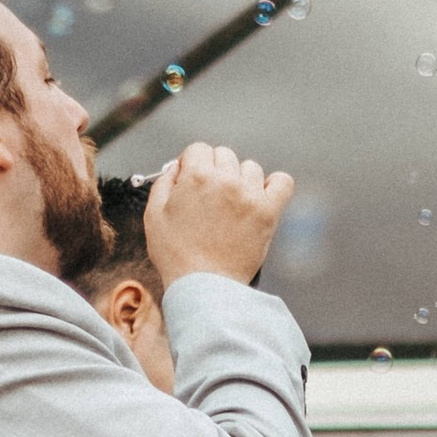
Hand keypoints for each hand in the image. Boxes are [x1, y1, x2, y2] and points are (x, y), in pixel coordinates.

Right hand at [146, 141, 293, 286]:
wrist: (204, 286)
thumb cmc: (177, 255)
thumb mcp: (154, 214)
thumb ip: (164, 182)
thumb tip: (177, 167)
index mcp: (197, 176)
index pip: (199, 149)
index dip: (192, 164)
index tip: (192, 179)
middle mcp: (226, 180)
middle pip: (224, 155)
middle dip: (214, 170)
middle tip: (209, 196)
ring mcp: (250, 196)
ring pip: (250, 168)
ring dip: (240, 179)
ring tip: (231, 203)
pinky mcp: (268, 213)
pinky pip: (282, 182)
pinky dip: (274, 184)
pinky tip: (262, 196)